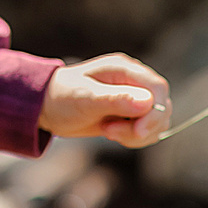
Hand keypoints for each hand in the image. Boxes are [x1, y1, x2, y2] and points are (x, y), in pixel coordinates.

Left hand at [41, 53, 171, 148]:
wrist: (47, 107)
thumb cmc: (61, 97)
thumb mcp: (85, 99)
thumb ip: (116, 100)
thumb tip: (147, 103)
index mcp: (124, 69)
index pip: (158, 88)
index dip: (155, 112)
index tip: (138, 132)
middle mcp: (133, 81)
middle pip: (161, 106)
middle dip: (142, 127)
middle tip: (109, 133)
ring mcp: (133, 97)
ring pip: (156, 122)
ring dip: (136, 135)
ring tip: (107, 132)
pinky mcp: (130, 114)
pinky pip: (146, 130)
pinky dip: (133, 138)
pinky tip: (110, 133)